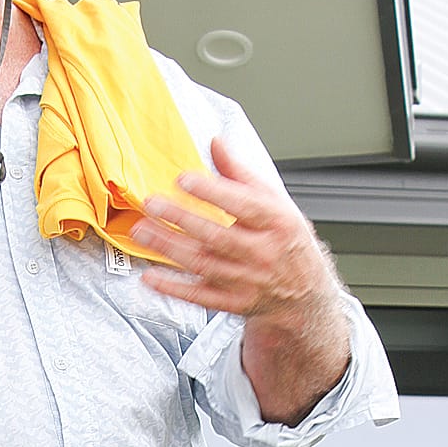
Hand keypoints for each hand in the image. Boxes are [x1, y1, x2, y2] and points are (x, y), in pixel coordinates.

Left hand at [131, 137, 349, 422]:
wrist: (305, 295)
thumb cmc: (286, 241)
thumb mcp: (275, 203)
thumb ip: (241, 175)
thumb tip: (216, 143)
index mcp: (277, 223)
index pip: (243, 205)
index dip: (212, 192)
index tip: (184, 179)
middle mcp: (263, 253)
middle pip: (217, 236)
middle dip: (181, 219)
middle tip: (152, 203)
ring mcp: (248, 281)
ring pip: (204, 264)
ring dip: (169, 248)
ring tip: (141, 231)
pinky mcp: (234, 303)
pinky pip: (200, 297)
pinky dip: (174, 288)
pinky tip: (150, 277)